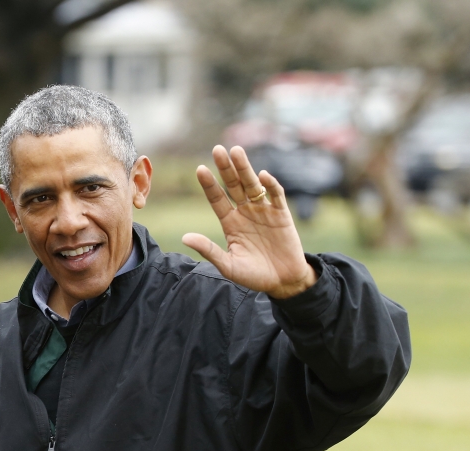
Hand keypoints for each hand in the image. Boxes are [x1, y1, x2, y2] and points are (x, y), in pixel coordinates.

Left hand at [181, 145, 316, 299]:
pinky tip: (262, 176)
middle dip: (226, 168)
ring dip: (245, 168)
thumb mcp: (229, 265)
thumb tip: (185, 237)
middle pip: (234, 186)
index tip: (200, 169)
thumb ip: (209, 250)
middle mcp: (245, 212)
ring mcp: (264, 211)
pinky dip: (270, 185)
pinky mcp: (282, 214)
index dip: (209, 185)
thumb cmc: (254, 275)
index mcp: (230, 223)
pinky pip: (276, 195)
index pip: (217, 199)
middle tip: (218, 149)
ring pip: (253, 185)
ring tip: (236, 151)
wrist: (284, 282)